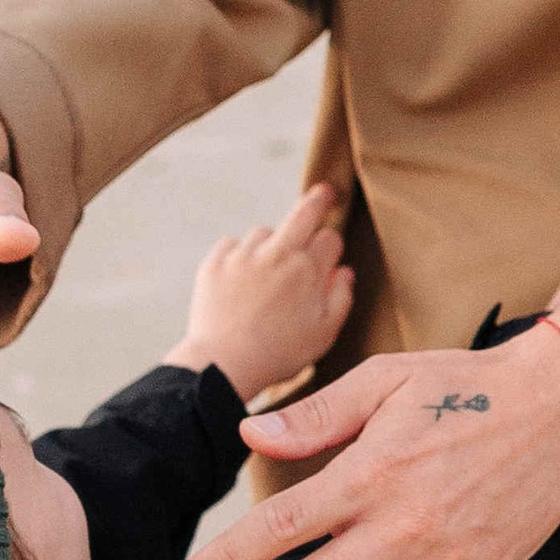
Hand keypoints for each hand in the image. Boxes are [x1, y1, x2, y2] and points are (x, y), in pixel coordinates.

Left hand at [167, 184, 353, 399]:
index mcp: (309, 271)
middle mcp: (278, 254)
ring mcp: (244, 255)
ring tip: (265, 273)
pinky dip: (238, 255)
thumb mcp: (324, 334)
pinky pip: (231, 244)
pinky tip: (239, 279)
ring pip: (264, 232)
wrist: (222, 365)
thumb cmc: (278, 354)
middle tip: (323, 194)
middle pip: (303, 213)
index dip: (331, 246)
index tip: (328, 253)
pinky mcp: (215, 262)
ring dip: (269, 244)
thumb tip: (344, 271)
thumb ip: (340, 298)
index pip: (330, 238)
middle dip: (317, 201)